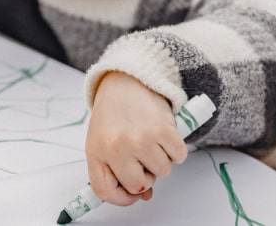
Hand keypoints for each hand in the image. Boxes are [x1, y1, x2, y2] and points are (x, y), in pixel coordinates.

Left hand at [85, 72, 187, 205]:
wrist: (127, 78)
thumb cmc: (115, 111)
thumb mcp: (104, 139)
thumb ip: (118, 169)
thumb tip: (145, 195)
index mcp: (96, 151)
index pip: (105, 191)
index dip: (122, 199)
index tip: (132, 195)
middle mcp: (116, 147)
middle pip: (138, 186)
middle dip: (146, 177)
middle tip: (144, 159)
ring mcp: (140, 139)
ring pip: (162, 171)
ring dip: (162, 160)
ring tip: (152, 140)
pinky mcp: (162, 129)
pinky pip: (179, 156)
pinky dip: (176, 149)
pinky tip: (165, 134)